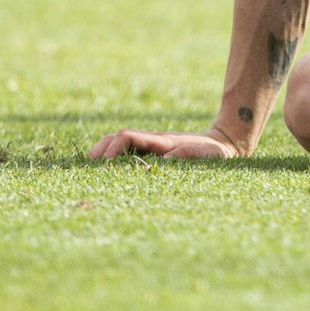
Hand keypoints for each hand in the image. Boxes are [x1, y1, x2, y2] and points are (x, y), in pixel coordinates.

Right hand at [86, 129, 238, 160]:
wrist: (224, 143)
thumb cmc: (215, 153)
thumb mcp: (205, 155)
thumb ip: (187, 155)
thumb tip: (164, 161)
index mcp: (160, 140)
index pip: (128, 137)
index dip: (112, 148)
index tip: (102, 164)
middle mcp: (152, 140)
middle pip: (117, 137)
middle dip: (100, 149)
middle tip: (85, 167)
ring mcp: (151, 145)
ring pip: (119, 143)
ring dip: (103, 153)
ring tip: (88, 170)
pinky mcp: (153, 152)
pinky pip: (128, 152)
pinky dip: (113, 158)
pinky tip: (104, 173)